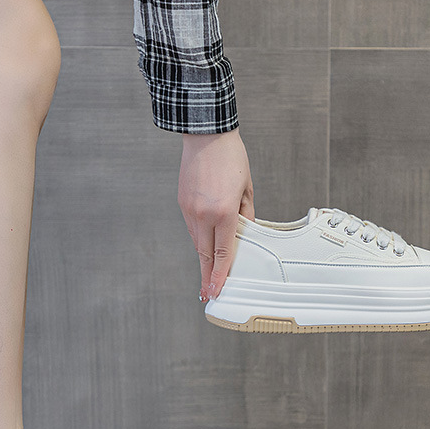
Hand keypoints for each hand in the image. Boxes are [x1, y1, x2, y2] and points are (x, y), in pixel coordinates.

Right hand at [178, 127, 254, 300]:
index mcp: (223, 212)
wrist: (206, 135)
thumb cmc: (230, 157)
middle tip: (208, 293)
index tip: (216, 291)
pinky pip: (192, 228)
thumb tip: (246, 232)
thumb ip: (247, 215)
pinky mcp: (182, 203)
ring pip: (198, 242)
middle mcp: (203, 214)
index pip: (223, 253)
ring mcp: (189, 210)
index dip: (220, 275)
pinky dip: (199, 239)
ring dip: (204, 258)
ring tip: (208, 273)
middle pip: (205, 254)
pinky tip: (205, 245)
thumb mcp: (247, 189)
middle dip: (207, 276)